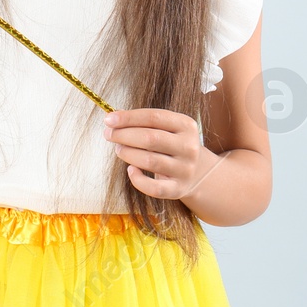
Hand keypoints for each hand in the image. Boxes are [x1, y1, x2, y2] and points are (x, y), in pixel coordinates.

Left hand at [103, 108, 219, 200]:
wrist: (197, 171)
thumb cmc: (172, 144)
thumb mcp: (168, 128)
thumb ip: (145, 122)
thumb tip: (114, 119)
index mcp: (186, 125)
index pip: (154, 117)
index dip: (128, 117)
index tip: (108, 119)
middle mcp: (188, 147)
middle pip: (151, 138)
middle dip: (124, 135)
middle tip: (109, 135)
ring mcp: (184, 169)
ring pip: (150, 161)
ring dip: (128, 154)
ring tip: (118, 149)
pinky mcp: (178, 189)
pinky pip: (154, 188)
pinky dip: (138, 180)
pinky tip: (131, 170)